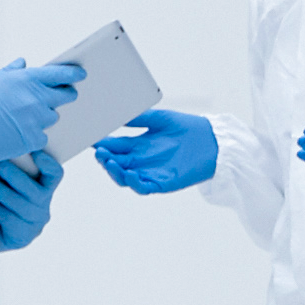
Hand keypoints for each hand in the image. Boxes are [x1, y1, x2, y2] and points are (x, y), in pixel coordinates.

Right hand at [0, 55, 82, 170]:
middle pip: (64, 96)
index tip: (80, 74)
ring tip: (23, 118)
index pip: (58, 74)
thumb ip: (11, 72)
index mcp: (25, 80)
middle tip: (58, 97)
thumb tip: (23, 63)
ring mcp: (35, 120)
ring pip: (51, 117)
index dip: (72, 74)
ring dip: (43, 117)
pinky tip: (18, 134)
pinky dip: (34, 136)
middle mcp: (35, 98)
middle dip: (63, 95)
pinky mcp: (32, 139)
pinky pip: (42, 137)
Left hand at [0, 144, 61, 251]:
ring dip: (0, 190)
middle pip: (38, 192)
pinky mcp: (22, 237)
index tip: (33, 152)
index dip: (47, 163)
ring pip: (22, 205)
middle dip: (16, 176)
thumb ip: (5, 165)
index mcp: (43, 189)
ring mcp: (34, 224)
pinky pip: (9, 219)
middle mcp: (43, 207)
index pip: (55, 174)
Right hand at [91, 108, 217, 193]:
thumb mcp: (160, 118)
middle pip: (116, 163)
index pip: (114, 146)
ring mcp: (150, 172)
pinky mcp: (162, 182)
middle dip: (105, 159)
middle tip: (99, 152)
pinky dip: (134, 183)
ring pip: (125, 177)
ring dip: (115, 172)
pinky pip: (144, 186)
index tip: (91, 138)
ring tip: (109, 162)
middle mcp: (141, 160)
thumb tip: (118, 117)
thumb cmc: (188, 128)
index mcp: (138, 145)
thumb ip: (139, 118)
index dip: (102, 144)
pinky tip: (130, 174)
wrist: (212, 141)